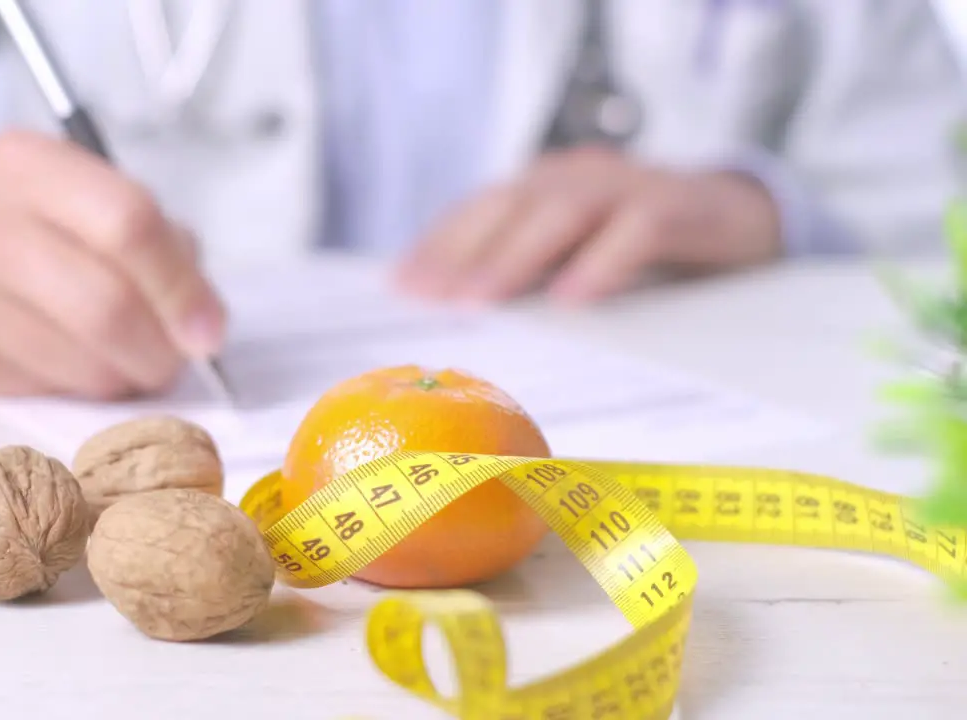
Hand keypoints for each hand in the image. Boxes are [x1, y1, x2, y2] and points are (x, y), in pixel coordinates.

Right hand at [0, 129, 224, 398]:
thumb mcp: (61, 187)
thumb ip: (140, 232)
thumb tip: (198, 312)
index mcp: (24, 165)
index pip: (128, 222)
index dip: (182, 287)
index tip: (210, 330)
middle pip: (105, 306)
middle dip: (160, 351)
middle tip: (173, 362)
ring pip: (78, 364)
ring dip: (123, 378)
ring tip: (124, 362)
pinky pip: (38, 390)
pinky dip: (75, 389)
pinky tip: (66, 365)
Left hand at [394, 146, 782, 303]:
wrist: (745, 220)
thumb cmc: (645, 249)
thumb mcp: (581, 256)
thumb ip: (531, 274)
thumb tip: (461, 319)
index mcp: (549, 185)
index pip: (481, 207)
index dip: (439, 243)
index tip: (400, 286)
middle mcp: (581, 175)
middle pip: (511, 204)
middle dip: (464, 251)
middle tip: (430, 298)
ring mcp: (631, 186)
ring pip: (565, 211)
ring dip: (517, 255)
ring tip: (481, 299)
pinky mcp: (682, 207)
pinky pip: (638, 230)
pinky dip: (603, 262)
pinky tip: (573, 300)